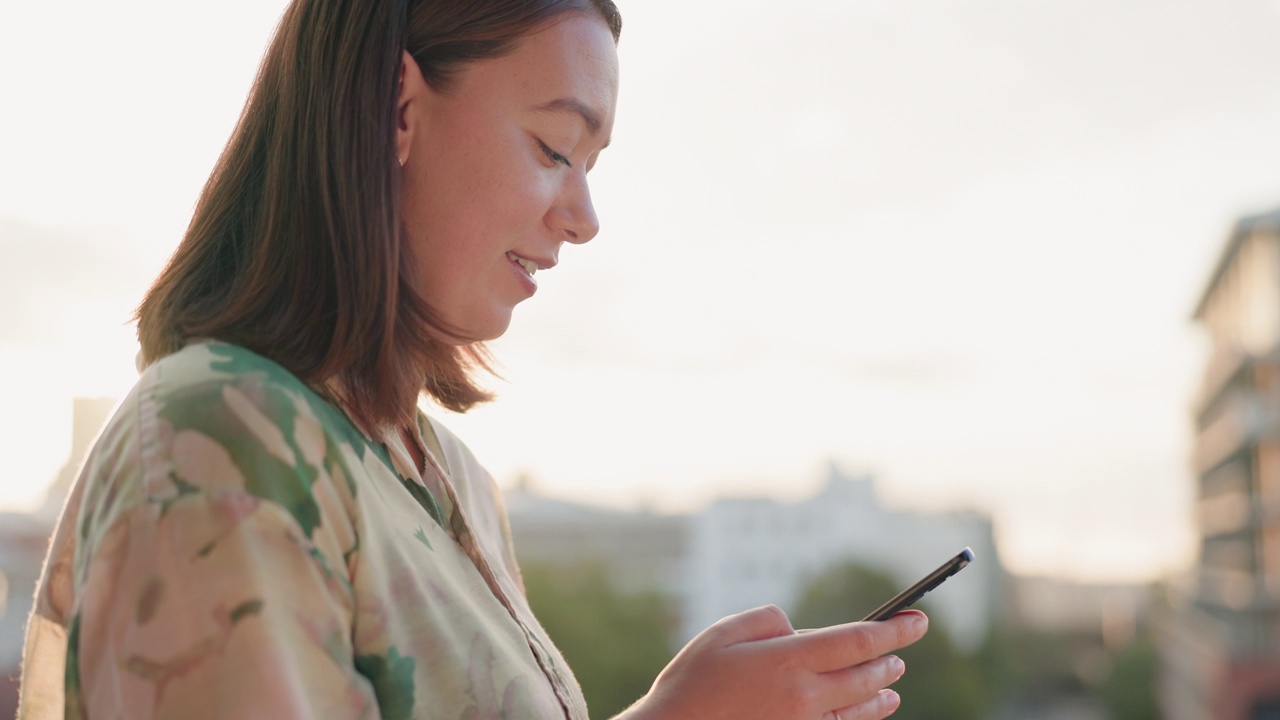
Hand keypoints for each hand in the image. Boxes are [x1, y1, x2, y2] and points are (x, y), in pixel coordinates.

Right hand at [616, 605, 926, 719]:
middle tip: (901, 651)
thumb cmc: (692, 682)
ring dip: (879, 694)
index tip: (917, 621)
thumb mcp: (723, 633)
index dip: (894, 631)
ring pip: (858, 710)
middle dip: (888, 661)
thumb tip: (797, 628)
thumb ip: (767, 620)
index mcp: (789, 660)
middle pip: (865, 676)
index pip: (858, 641)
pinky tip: (863, 714)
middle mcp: (804, 695)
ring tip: (892, 685)